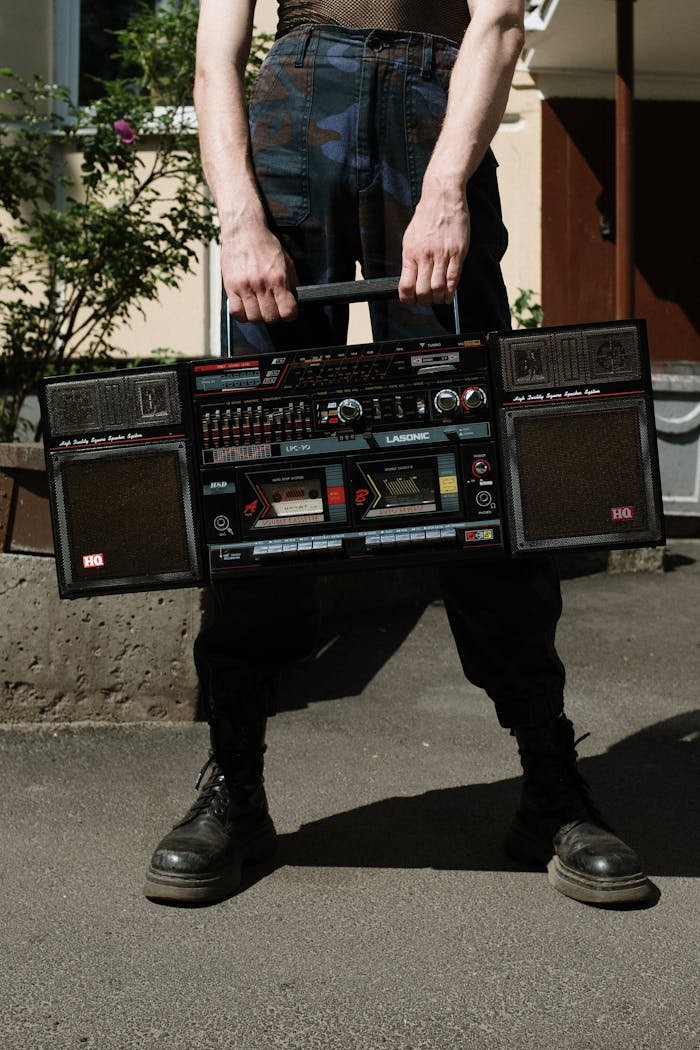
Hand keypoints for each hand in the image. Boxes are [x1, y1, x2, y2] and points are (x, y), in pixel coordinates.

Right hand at [221, 223, 298, 323]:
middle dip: (274, 317)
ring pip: (254, 318)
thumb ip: (292, 283)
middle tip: (273, 310)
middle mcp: (261, 284)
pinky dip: (242, 315)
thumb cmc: (265, 245)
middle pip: (270, 317)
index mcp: (278, 278)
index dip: (290, 315)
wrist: (244, 230)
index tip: (289, 313)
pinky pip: (236, 313)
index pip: (288, 311)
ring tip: (259, 308)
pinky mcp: (231, 287)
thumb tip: (296, 302)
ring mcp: (245, 286)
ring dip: (258, 316)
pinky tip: (246, 308)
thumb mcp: (287, 262)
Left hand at [398, 178, 469, 305]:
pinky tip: (449, 296)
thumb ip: (410, 258)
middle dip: (424, 301)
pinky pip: (453, 278)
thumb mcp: (410, 237)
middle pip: (423, 291)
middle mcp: (425, 256)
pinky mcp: (457, 252)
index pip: (406, 285)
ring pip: (438, 288)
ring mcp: (442, 255)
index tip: (411, 301)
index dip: (408, 299)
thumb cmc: (426, 216)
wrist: (442, 197)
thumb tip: (409, 278)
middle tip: (426, 301)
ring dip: (437, 299)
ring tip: (438, 299)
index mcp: (410, 253)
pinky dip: (450, 291)